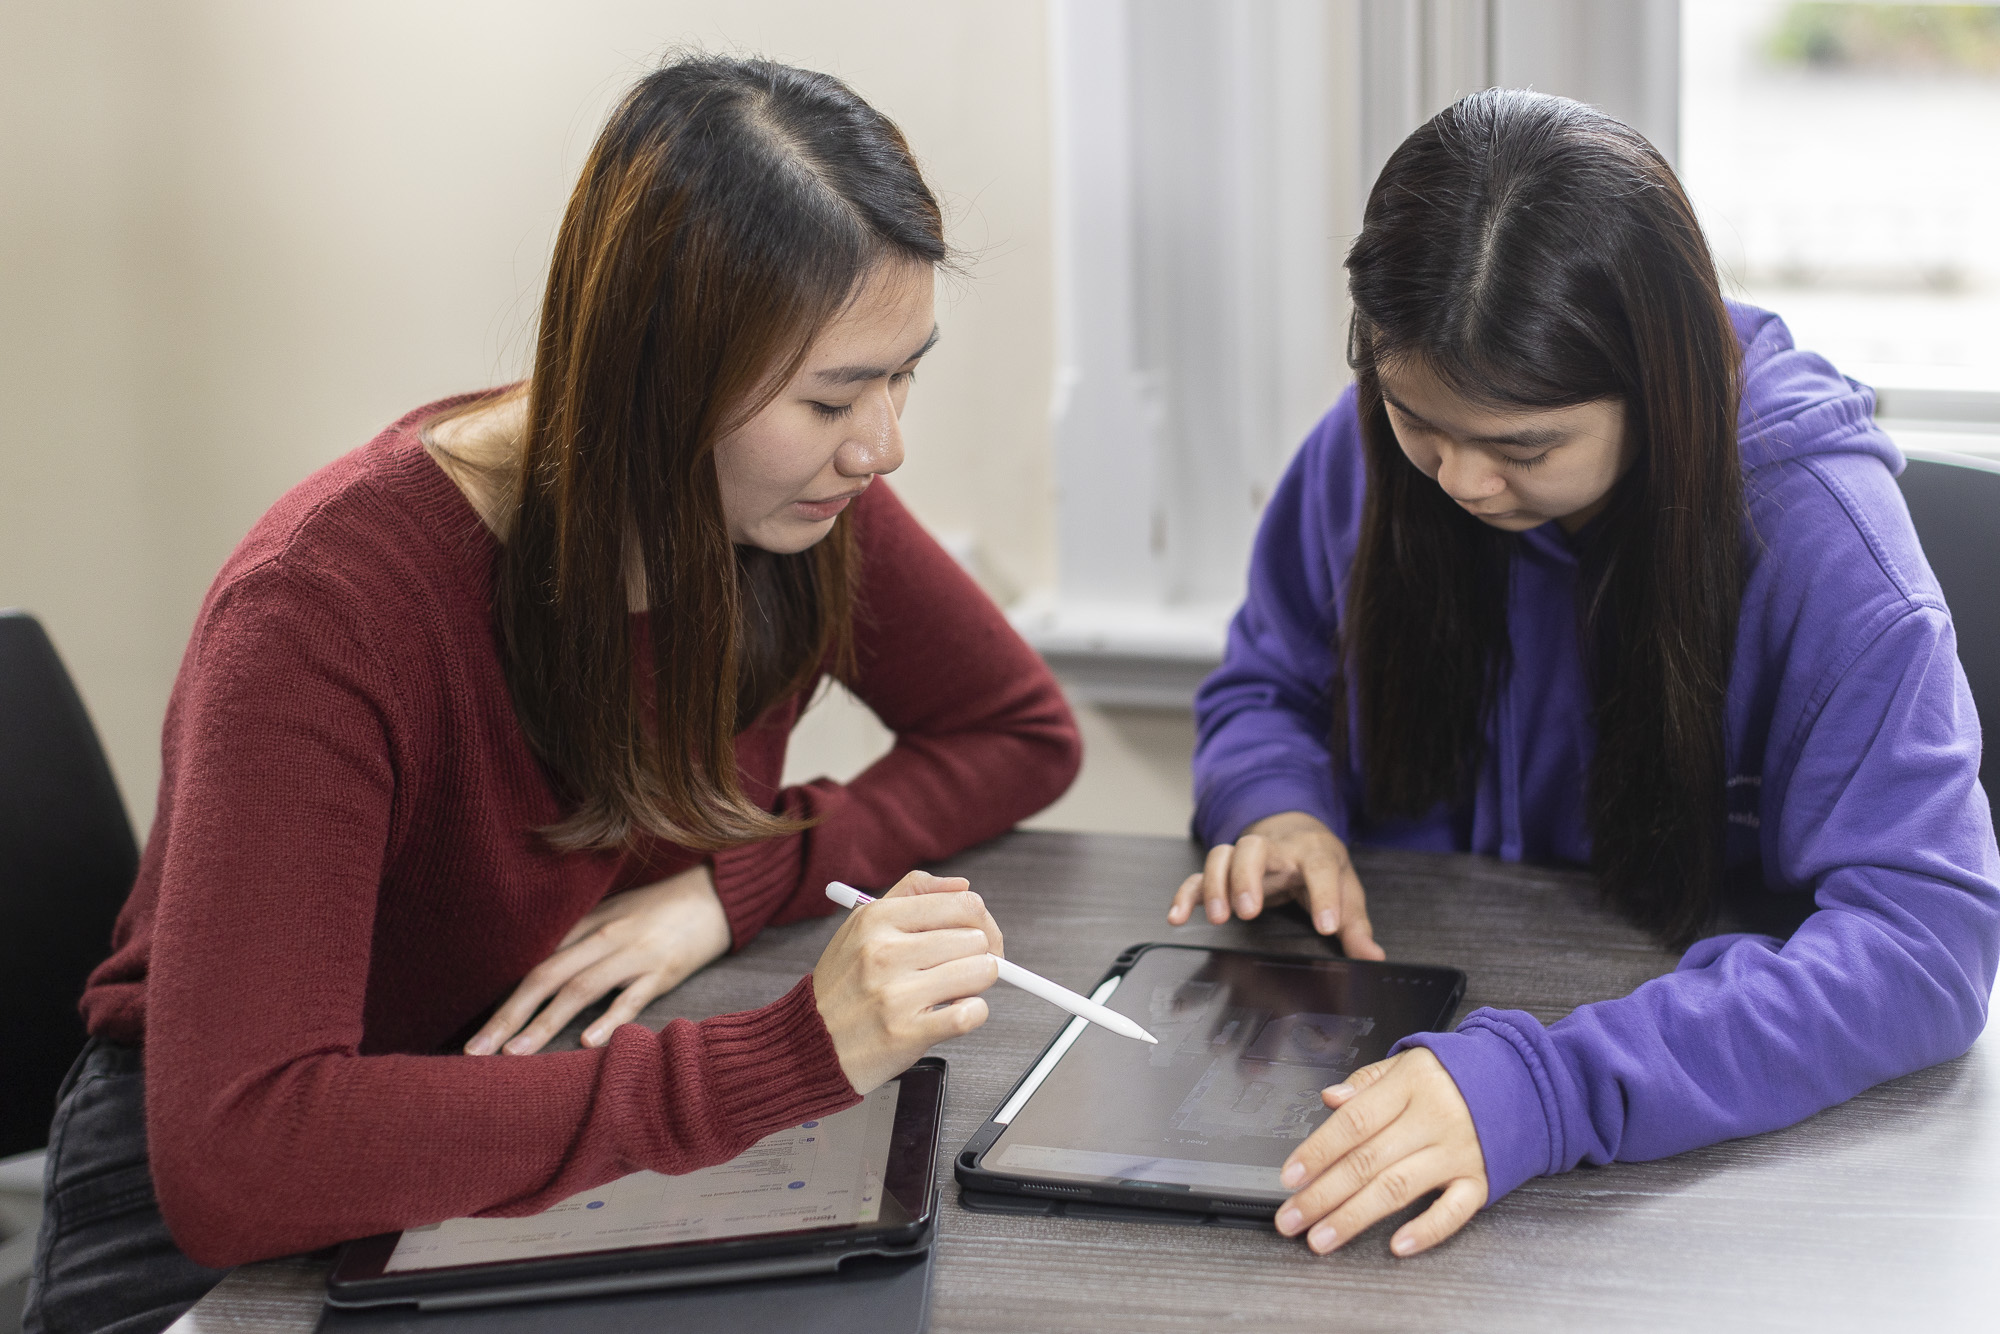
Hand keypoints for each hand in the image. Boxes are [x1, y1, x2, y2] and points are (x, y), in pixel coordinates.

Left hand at [465, 863, 732, 1055]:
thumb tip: (540, 973)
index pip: (535, 964)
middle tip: (476, 1053)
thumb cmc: (660, 908)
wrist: (716, 894)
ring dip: (544, 1022)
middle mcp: (604, 937)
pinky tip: (587, 1042)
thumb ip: (579, 940)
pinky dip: (608, 1018)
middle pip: (546, 976)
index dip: (503, 1001)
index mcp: (587, 924)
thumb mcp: (614, 914)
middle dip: (508, 1016)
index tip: (476, 1037)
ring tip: (515, 1054)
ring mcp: (635, 954)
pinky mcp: (665, 970)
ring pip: (580, 988)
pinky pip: (633, 997)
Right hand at [812, 870, 1004, 1093]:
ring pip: (981, 971)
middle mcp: (884, 952)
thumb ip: (912, 895)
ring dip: (977, 985)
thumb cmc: (842, 987)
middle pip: (977, 938)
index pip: (964, 903)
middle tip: (965, 969)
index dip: (982, 922)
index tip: (979, 937)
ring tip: (955, 991)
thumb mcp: (861, 927)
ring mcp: (895, 994)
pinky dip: (973, 1014)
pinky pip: (971, 1013)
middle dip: (981, 956)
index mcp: (876, 919)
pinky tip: (953, 1014)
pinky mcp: (907, 1033)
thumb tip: (963, 886)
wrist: (810, 1045)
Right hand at [1167, 811, 1384, 959]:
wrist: (1298, 832)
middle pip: (1254, 849)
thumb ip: (1355, 924)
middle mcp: (1276, 849)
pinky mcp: (1224, 870)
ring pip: (1222, 855)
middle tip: (1249, 912)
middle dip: (1247, 878)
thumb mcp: (1346, 888)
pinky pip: (1198, 876)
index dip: (1325, 896)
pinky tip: (1177, 916)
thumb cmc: (1321, 864)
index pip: (1320, 868)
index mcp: (1313, 852)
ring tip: (1218, 917)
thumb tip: (1372, 956)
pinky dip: (1185, 894)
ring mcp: (1245, 857)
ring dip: (1215, 884)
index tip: (1327, 926)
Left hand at [1274, 1048, 1487, 1256]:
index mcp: (1410, 1085)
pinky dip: (1426, 1230)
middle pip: (1367, 1161)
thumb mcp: (1409, 1062)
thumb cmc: (1458, 1075)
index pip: (1353, 1122)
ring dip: (1354, 1217)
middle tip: (1291, 1219)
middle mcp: (1433, 1119)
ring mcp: (1458, 1152)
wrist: (1522, 1082)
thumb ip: (1366, 1081)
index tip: (1290, 1177)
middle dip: (1322, 1195)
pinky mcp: (1481, 1179)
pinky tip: (1397, 1245)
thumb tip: (1329, 1098)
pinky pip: (1453, 1211)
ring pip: (1398, 1188)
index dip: (1317, 1151)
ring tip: (1322, 1237)